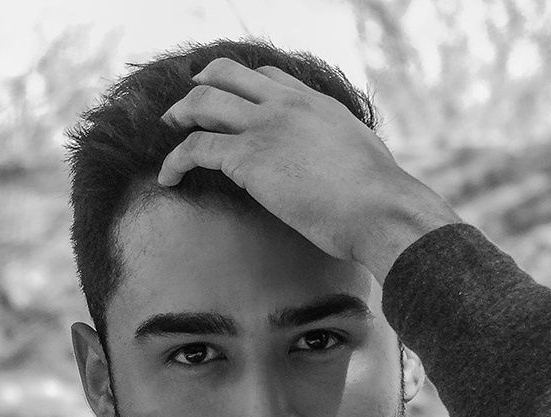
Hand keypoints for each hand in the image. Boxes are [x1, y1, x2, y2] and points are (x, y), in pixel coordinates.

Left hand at [158, 57, 457, 282]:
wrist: (382, 209)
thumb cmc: (382, 200)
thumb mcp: (362, 158)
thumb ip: (341, 152)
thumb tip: (342, 172)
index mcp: (316, 103)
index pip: (269, 76)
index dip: (242, 84)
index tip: (229, 100)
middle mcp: (287, 104)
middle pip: (227, 74)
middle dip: (201, 84)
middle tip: (186, 105)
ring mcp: (265, 126)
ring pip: (202, 102)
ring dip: (178, 114)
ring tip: (168, 131)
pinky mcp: (247, 157)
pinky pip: (195, 148)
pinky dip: (174, 160)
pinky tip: (168, 177)